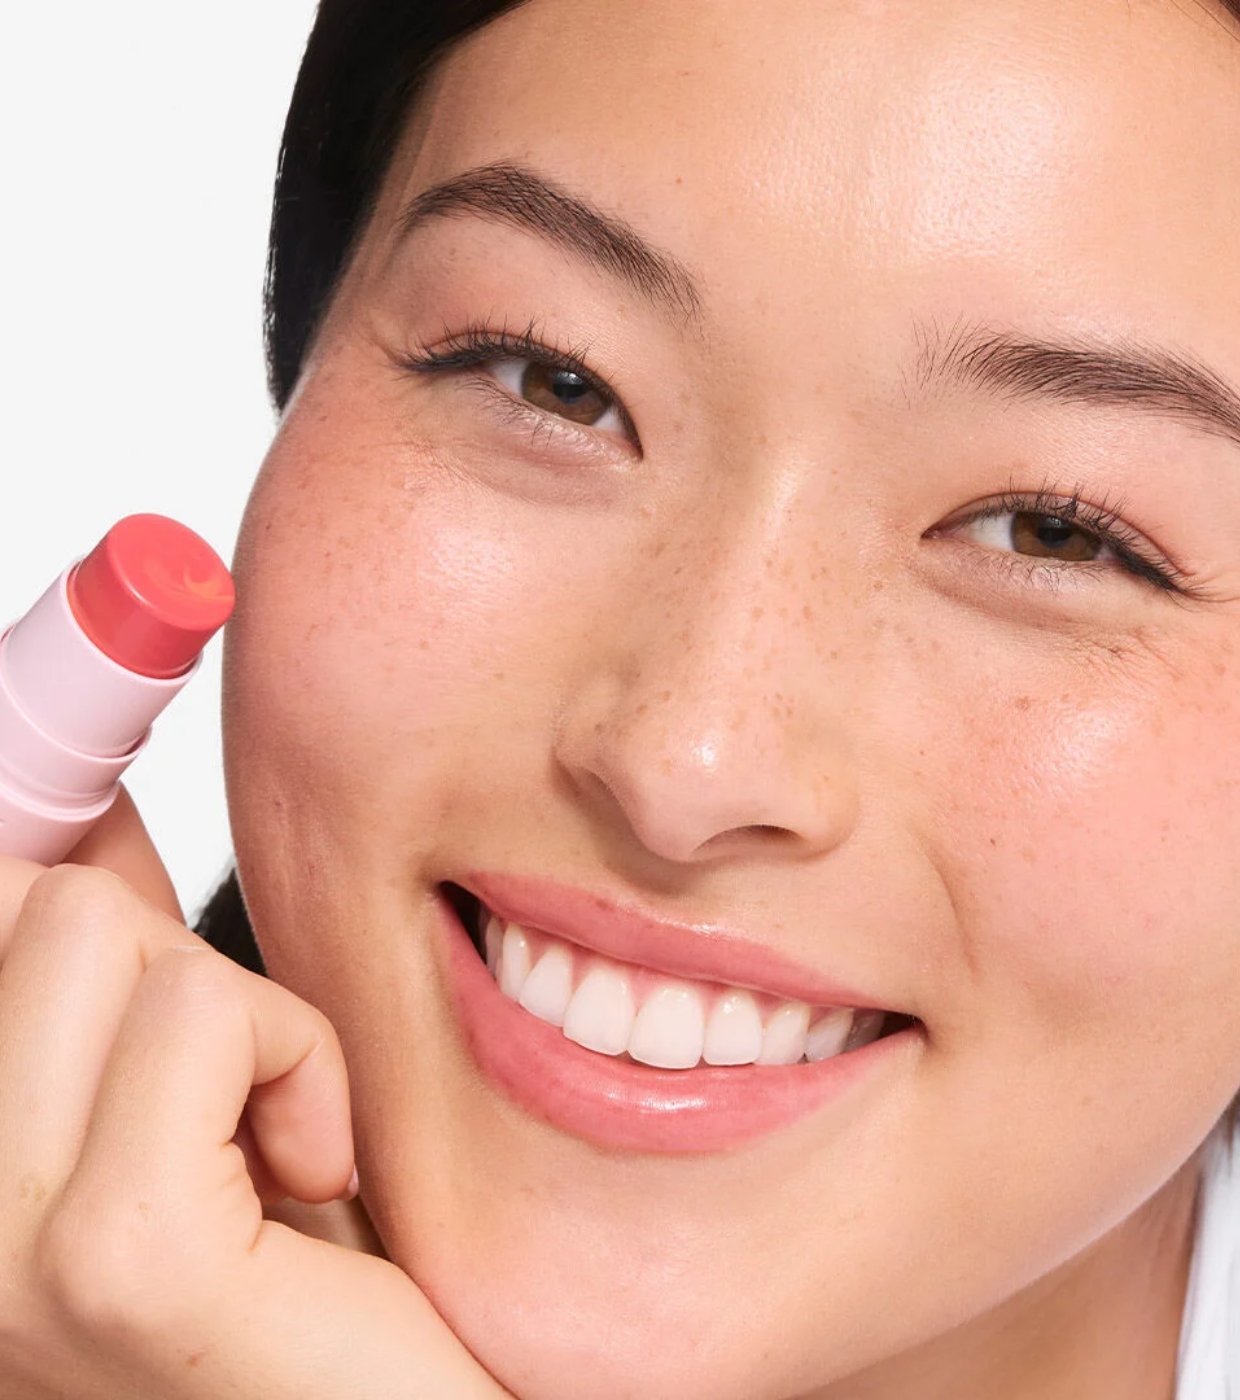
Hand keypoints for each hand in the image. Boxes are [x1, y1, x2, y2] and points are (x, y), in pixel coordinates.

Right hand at [0, 791, 510, 1398]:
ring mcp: (1, 1255)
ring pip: (104, 930)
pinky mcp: (123, 1258)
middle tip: (233, 1102)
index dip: (82, 898)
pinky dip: (299, 1059)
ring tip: (266, 1141)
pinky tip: (312, 1173)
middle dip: (179, 968)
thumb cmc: (307, 1289)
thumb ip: (110, 984)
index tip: (159, 971)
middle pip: (44, 903)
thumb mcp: (180, 1098)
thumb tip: (94, 813)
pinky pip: (207, 1010)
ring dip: (237, 1014)